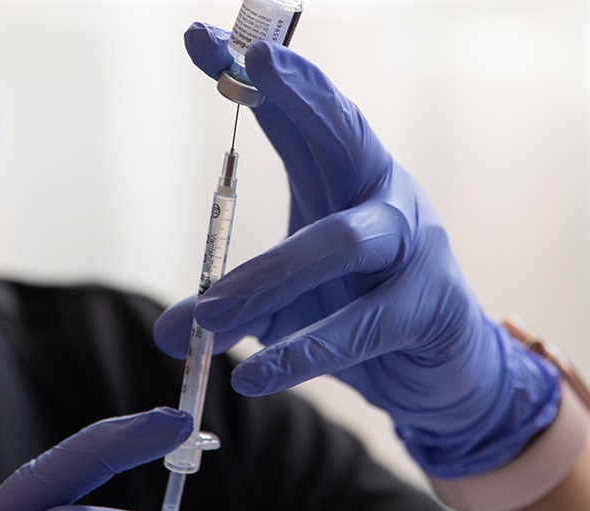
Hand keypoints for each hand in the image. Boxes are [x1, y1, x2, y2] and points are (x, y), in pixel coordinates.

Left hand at [155, 23, 559, 477]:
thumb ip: (230, 304)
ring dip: (266, 279)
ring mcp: (414, 248)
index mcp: (342, 181)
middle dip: (300, 94)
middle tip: (256, 62)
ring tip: (208, 319)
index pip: (295, 116)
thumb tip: (167, 333)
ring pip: (339, 242)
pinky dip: (304, 353)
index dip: (252, 78)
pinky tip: (254, 374)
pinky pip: (360, 327)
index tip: (200, 39)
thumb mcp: (286, 298)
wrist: (441, 374)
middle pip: (344, 131)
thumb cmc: (357, 313)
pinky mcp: (429, 308)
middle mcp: (381, 198)